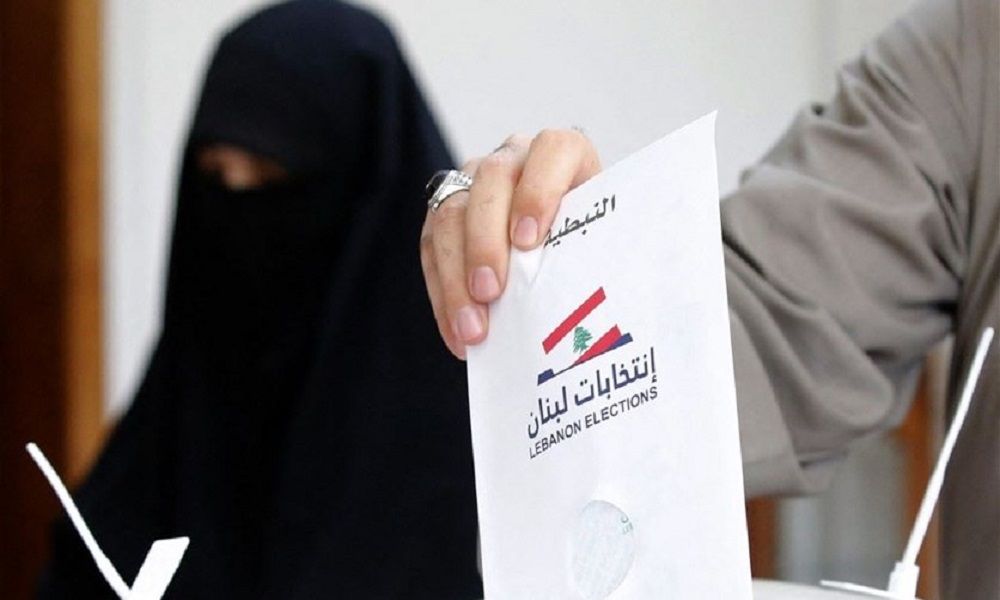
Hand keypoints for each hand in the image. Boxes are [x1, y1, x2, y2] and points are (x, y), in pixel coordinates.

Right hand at [420, 129, 601, 358]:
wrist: (567, 263)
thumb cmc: (595, 254)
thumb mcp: (609, 245)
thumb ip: (607, 255)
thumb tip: (606, 302)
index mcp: (565, 155)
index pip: (553, 149)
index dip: (539, 190)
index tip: (529, 240)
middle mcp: (516, 159)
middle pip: (491, 181)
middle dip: (486, 241)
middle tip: (491, 292)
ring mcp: (474, 183)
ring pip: (451, 214)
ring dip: (457, 276)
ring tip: (474, 329)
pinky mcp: (446, 216)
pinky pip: (432, 250)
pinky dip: (444, 296)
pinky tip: (458, 335)